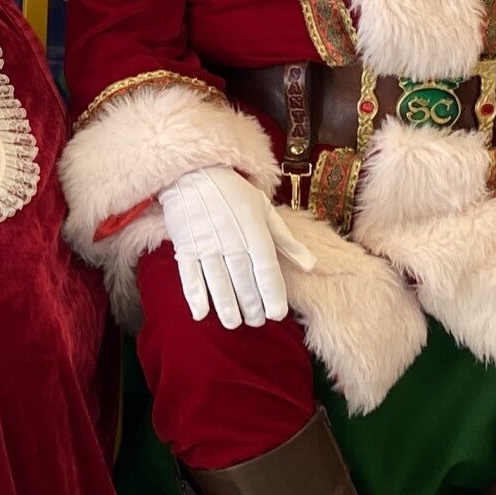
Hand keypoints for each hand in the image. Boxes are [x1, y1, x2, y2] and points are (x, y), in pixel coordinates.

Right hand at [157, 165, 316, 328]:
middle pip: (242, 280)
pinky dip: (194, 295)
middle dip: (250, 305)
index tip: (276, 314)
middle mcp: (231, 239)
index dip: (272, 294)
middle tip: (254, 322)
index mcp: (254, 230)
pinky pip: (189, 274)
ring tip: (232, 323)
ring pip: (217, 281)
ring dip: (225, 306)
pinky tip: (201, 314)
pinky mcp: (185, 245)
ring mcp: (206, 244)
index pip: (266, 268)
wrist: (194, 171)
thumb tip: (310, 265)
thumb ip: (286, 240)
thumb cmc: (233, 192)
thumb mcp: (264, 209)